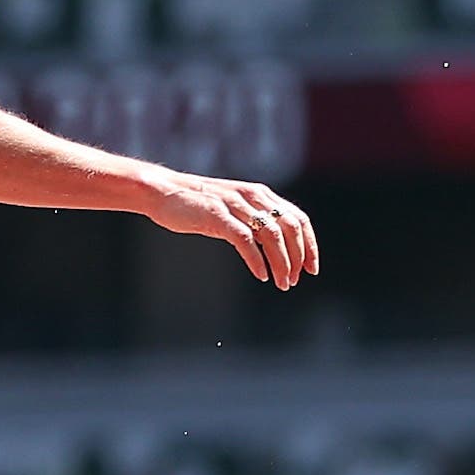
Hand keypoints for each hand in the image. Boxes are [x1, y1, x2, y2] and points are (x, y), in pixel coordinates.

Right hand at [141, 172, 319, 288]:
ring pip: (271, 235)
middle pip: (289, 227)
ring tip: (281, 283)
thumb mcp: (233, 208)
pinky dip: (256, 260)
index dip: (310, 244)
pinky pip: (245, 240)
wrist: (163, 192)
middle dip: (298, 256)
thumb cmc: (197, 204)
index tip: (312, 268)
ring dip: (281, 262)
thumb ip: (253, 220)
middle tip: (295, 280)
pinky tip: (261, 275)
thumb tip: (274, 246)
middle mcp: (252, 196)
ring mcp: (234, 205)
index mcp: (260, 194)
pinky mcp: (217, 216)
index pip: (297, 218)